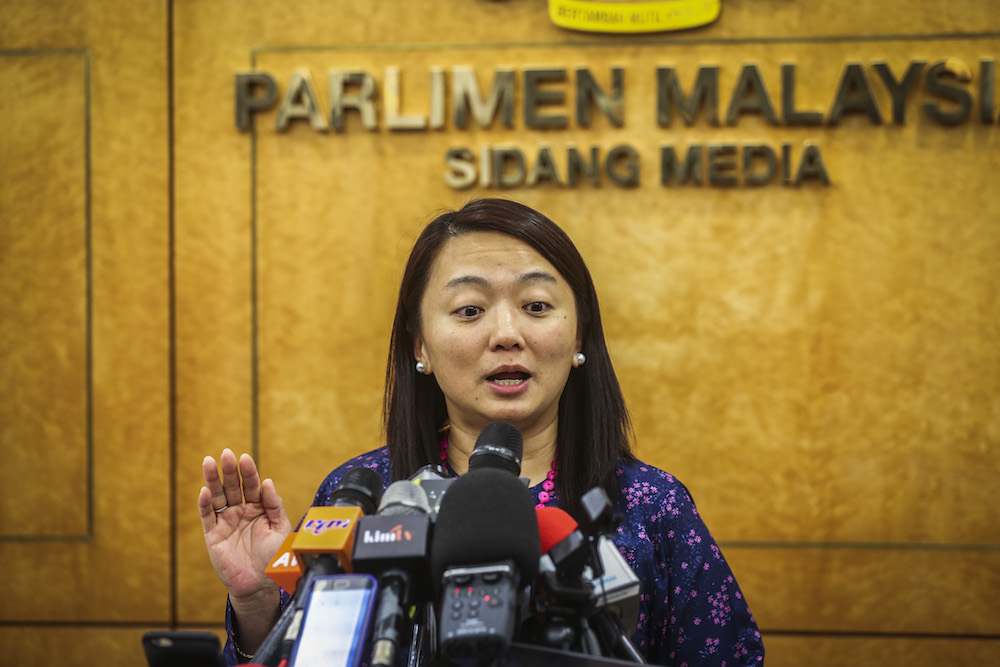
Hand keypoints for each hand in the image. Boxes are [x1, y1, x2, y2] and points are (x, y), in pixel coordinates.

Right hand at [198, 448, 291, 608]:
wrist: (260, 584)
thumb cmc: (273, 556)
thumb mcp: (280, 528)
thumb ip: (275, 505)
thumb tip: (268, 482)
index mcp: (258, 507)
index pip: (252, 485)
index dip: (248, 472)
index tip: (245, 458)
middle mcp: (240, 511)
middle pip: (233, 486)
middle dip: (230, 470)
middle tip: (226, 454)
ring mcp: (226, 522)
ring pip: (217, 496)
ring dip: (212, 480)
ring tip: (209, 462)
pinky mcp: (213, 535)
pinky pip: (207, 517)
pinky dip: (204, 504)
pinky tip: (204, 491)